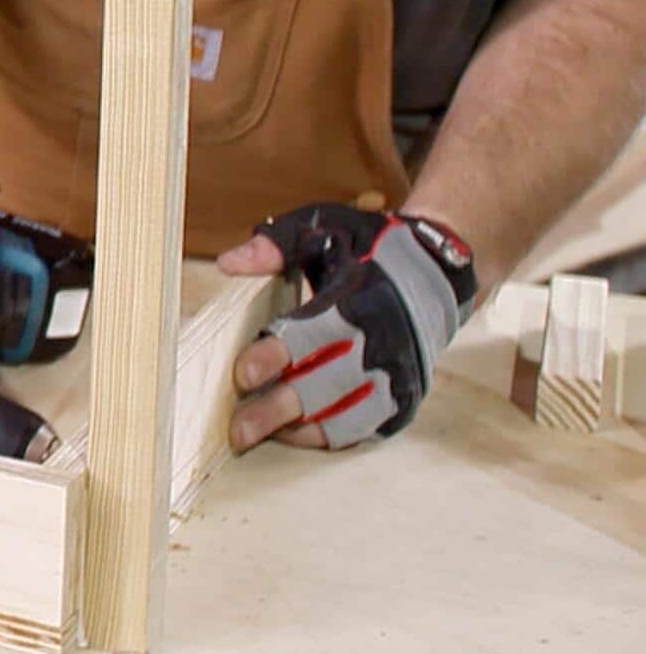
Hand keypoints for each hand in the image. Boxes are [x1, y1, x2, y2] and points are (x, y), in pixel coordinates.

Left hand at [217, 204, 476, 451]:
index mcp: (358, 299)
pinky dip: (331, 436)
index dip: (274, 356)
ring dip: (301, 429)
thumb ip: (274, 247)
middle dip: (277, 409)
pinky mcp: (406, 394)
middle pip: (323, 385)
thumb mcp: (323, 229)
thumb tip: (227, 262)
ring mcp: (397, 373)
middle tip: (237, 430)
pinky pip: (367, 426)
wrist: (440, 267)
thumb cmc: (370, 248)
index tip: (242, 374)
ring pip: (345, 415)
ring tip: (259, 438)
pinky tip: (296, 435)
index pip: (311, 336)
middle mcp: (382, 342)